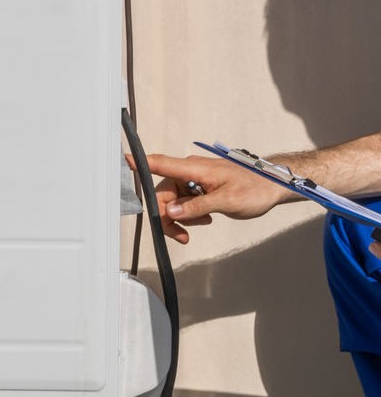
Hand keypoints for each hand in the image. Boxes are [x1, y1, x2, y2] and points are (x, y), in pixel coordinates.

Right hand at [143, 151, 294, 244]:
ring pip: (172, 202)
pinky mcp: (197, 187)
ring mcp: (193, 179)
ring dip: (181, 217)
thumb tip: (171, 212)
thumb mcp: (227, 201)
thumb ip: (196, 206)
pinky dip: (189, 215)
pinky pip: (183, 203)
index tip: (124, 160)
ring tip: (204, 222)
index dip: (141, 163)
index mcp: (195, 169)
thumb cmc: (255, 189)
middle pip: (162, 194)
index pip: (161, 164)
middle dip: (168, 216)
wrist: (272, 186)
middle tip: (181, 236)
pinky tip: (205, 218)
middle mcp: (189, 172)